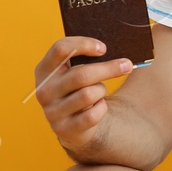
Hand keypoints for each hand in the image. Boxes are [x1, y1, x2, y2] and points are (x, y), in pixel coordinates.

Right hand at [32, 36, 133, 160]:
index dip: (84, 44)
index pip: (61, 49)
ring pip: (89, 94)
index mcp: (44, 70)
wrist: (74, 124)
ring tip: (100, 92)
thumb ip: (87, 57)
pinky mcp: (64, 129)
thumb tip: (123, 41)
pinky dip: (102, 108)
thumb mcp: (75, 70)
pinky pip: (93, 114)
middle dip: (108, 68)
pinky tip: (99, 107)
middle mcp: (44, 91)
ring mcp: (52, 112)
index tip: (104, 48)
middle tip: (127, 64)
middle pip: (81, 74)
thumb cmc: (79, 88)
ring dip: (101, 90)